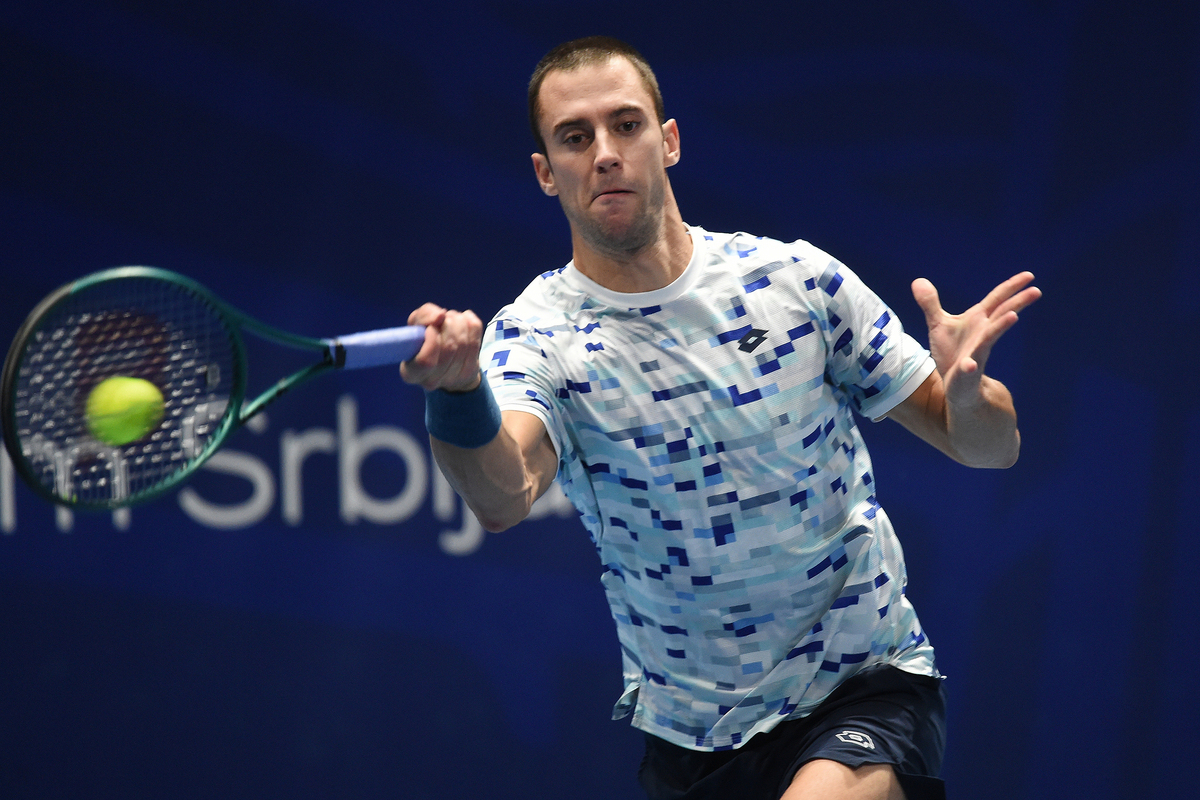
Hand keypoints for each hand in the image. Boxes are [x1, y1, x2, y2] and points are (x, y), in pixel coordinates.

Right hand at [399, 303, 484, 391]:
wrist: (444, 358)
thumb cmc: (424, 339)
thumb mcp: (415, 325)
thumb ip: (422, 316)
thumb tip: (440, 315)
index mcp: (411, 373)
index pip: (425, 360)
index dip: (432, 339)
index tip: (431, 327)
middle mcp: (431, 381)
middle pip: (449, 348)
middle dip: (448, 325)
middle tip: (443, 318)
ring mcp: (453, 379)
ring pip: (464, 343)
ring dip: (459, 322)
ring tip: (452, 319)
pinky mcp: (470, 372)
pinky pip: (476, 341)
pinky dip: (471, 324)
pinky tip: (464, 321)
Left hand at [911, 272, 1040, 407]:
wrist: (955, 384)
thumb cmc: (951, 353)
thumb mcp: (938, 325)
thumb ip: (930, 303)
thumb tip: (918, 280)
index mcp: (978, 320)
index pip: (998, 299)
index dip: (1012, 287)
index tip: (1030, 276)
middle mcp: (982, 334)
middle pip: (1002, 314)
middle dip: (1018, 302)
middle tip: (1036, 291)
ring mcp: (977, 353)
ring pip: (990, 338)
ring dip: (1000, 327)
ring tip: (1013, 316)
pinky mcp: (967, 372)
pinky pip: (969, 369)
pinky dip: (969, 366)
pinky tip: (969, 365)